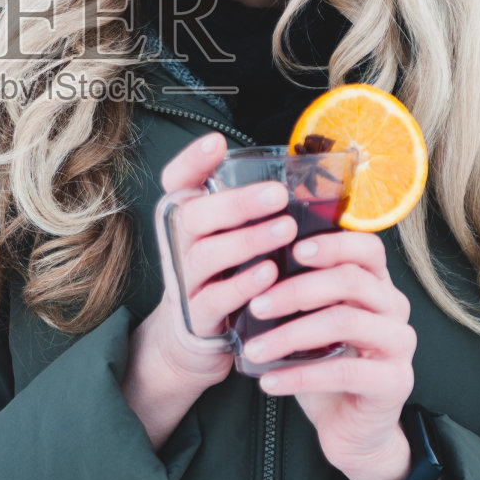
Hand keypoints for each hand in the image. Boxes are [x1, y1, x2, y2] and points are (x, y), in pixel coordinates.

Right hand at [130, 133, 295, 399]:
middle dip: (237, 203)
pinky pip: (214, 299)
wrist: (190, 336)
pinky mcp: (195, 317)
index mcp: (183, 216)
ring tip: (285, 229)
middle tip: (278, 194)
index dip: (192, 161)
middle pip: (192, 215)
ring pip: (205, 255)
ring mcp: (183, 280)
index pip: (176, 180)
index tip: (217, 143)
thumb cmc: (222, 272)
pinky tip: (269, 273)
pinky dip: (241, 285)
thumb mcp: (224, 234)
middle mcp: (176, 243)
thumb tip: (303, 170)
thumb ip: (248, 205)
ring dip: (247, 240)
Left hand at [243, 229, 418, 479]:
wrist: (351, 427)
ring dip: (291, 334)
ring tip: (254, 348)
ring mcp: (399, 344)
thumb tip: (252, 267)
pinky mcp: (395, 381)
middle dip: (297, 290)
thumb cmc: (325, 364)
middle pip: (351, 280)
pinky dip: (300, 376)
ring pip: (345, 322)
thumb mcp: (310, 321)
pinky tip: (269, 382)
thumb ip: (299, 293)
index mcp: (376, 284)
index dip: (332, 242)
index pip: (367, 247)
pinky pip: (344, 373)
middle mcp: (395, 307)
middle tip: (256, 305)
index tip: (292, 248)